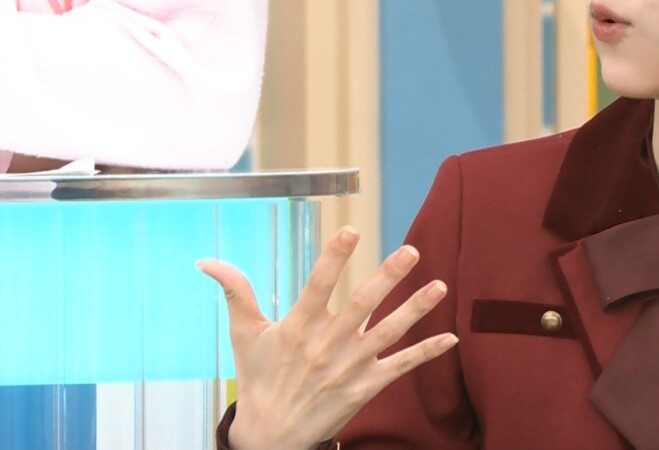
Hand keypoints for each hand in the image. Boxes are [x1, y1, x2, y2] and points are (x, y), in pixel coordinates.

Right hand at [197, 226, 457, 449]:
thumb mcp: (245, 336)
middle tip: (412, 250)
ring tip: (441, 286)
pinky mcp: (366, 387)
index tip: (351, 230)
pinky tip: (451, 338)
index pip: (318, 286)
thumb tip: (206, 260)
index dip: (334, 258)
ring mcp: (349, 366)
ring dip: (416, 310)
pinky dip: (426, 353)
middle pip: (362, 305)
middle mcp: (327, 345)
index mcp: (298, 328)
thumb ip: (235, 292)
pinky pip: (401, 367)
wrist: (271, 436)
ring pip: (388, 333)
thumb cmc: (259, 380)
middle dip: (388, 277)